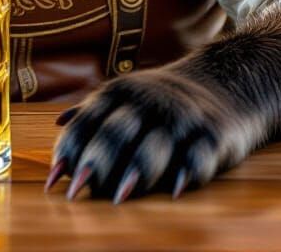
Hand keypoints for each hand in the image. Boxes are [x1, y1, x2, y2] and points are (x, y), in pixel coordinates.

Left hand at [47, 67, 257, 202]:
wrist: (227, 82)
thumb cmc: (163, 101)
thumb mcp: (128, 96)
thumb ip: (94, 112)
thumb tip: (58, 124)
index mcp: (122, 92)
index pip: (90, 119)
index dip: (71, 148)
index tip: (54, 180)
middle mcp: (149, 102)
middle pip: (118, 130)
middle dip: (97, 159)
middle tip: (77, 190)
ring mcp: (182, 118)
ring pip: (155, 143)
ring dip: (137, 168)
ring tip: (118, 197)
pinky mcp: (213, 135)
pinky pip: (199, 154)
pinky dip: (187, 171)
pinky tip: (175, 190)